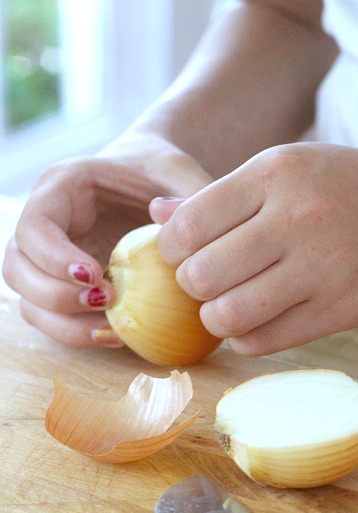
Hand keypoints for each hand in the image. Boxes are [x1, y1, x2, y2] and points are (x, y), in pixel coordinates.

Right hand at [2, 135, 211, 347]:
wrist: (160, 183)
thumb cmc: (168, 176)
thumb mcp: (183, 177)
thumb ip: (186, 200)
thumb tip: (172, 224)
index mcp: (62, 187)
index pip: (34, 226)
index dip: (54, 257)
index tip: (96, 275)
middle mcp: (46, 223)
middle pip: (16, 267)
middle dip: (56, 295)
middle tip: (108, 301)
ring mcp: (48, 259)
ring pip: (28, 300)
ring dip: (64, 323)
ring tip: (113, 328)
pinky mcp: (63, 286)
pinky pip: (52, 318)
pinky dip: (77, 333)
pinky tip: (118, 335)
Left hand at [155, 142, 357, 354]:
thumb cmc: (357, 187)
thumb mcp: (292, 168)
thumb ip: (224, 195)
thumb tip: (157, 215)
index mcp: (274, 173)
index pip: (187, 226)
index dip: (174, 251)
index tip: (189, 255)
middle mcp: (295, 218)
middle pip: (200, 276)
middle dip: (195, 287)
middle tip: (212, 284)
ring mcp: (320, 268)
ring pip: (226, 316)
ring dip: (219, 318)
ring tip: (234, 305)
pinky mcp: (340, 310)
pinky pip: (262, 342)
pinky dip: (248, 339)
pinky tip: (261, 322)